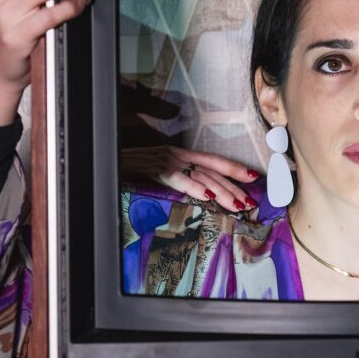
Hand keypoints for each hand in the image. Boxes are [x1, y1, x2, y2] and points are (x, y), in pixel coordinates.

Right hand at [120, 144, 259, 212]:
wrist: (105, 159)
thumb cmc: (129, 169)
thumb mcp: (156, 172)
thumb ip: (176, 179)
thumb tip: (198, 193)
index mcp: (178, 154)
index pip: (212, 161)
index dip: (233, 168)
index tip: (253, 177)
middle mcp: (176, 154)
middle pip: (212, 171)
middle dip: (234, 186)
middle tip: (251, 201)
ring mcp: (166, 160)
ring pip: (201, 176)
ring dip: (222, 191)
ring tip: (238, 204)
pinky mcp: (154, 168)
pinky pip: (178, 179)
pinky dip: (194, 187)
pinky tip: (208, 195)